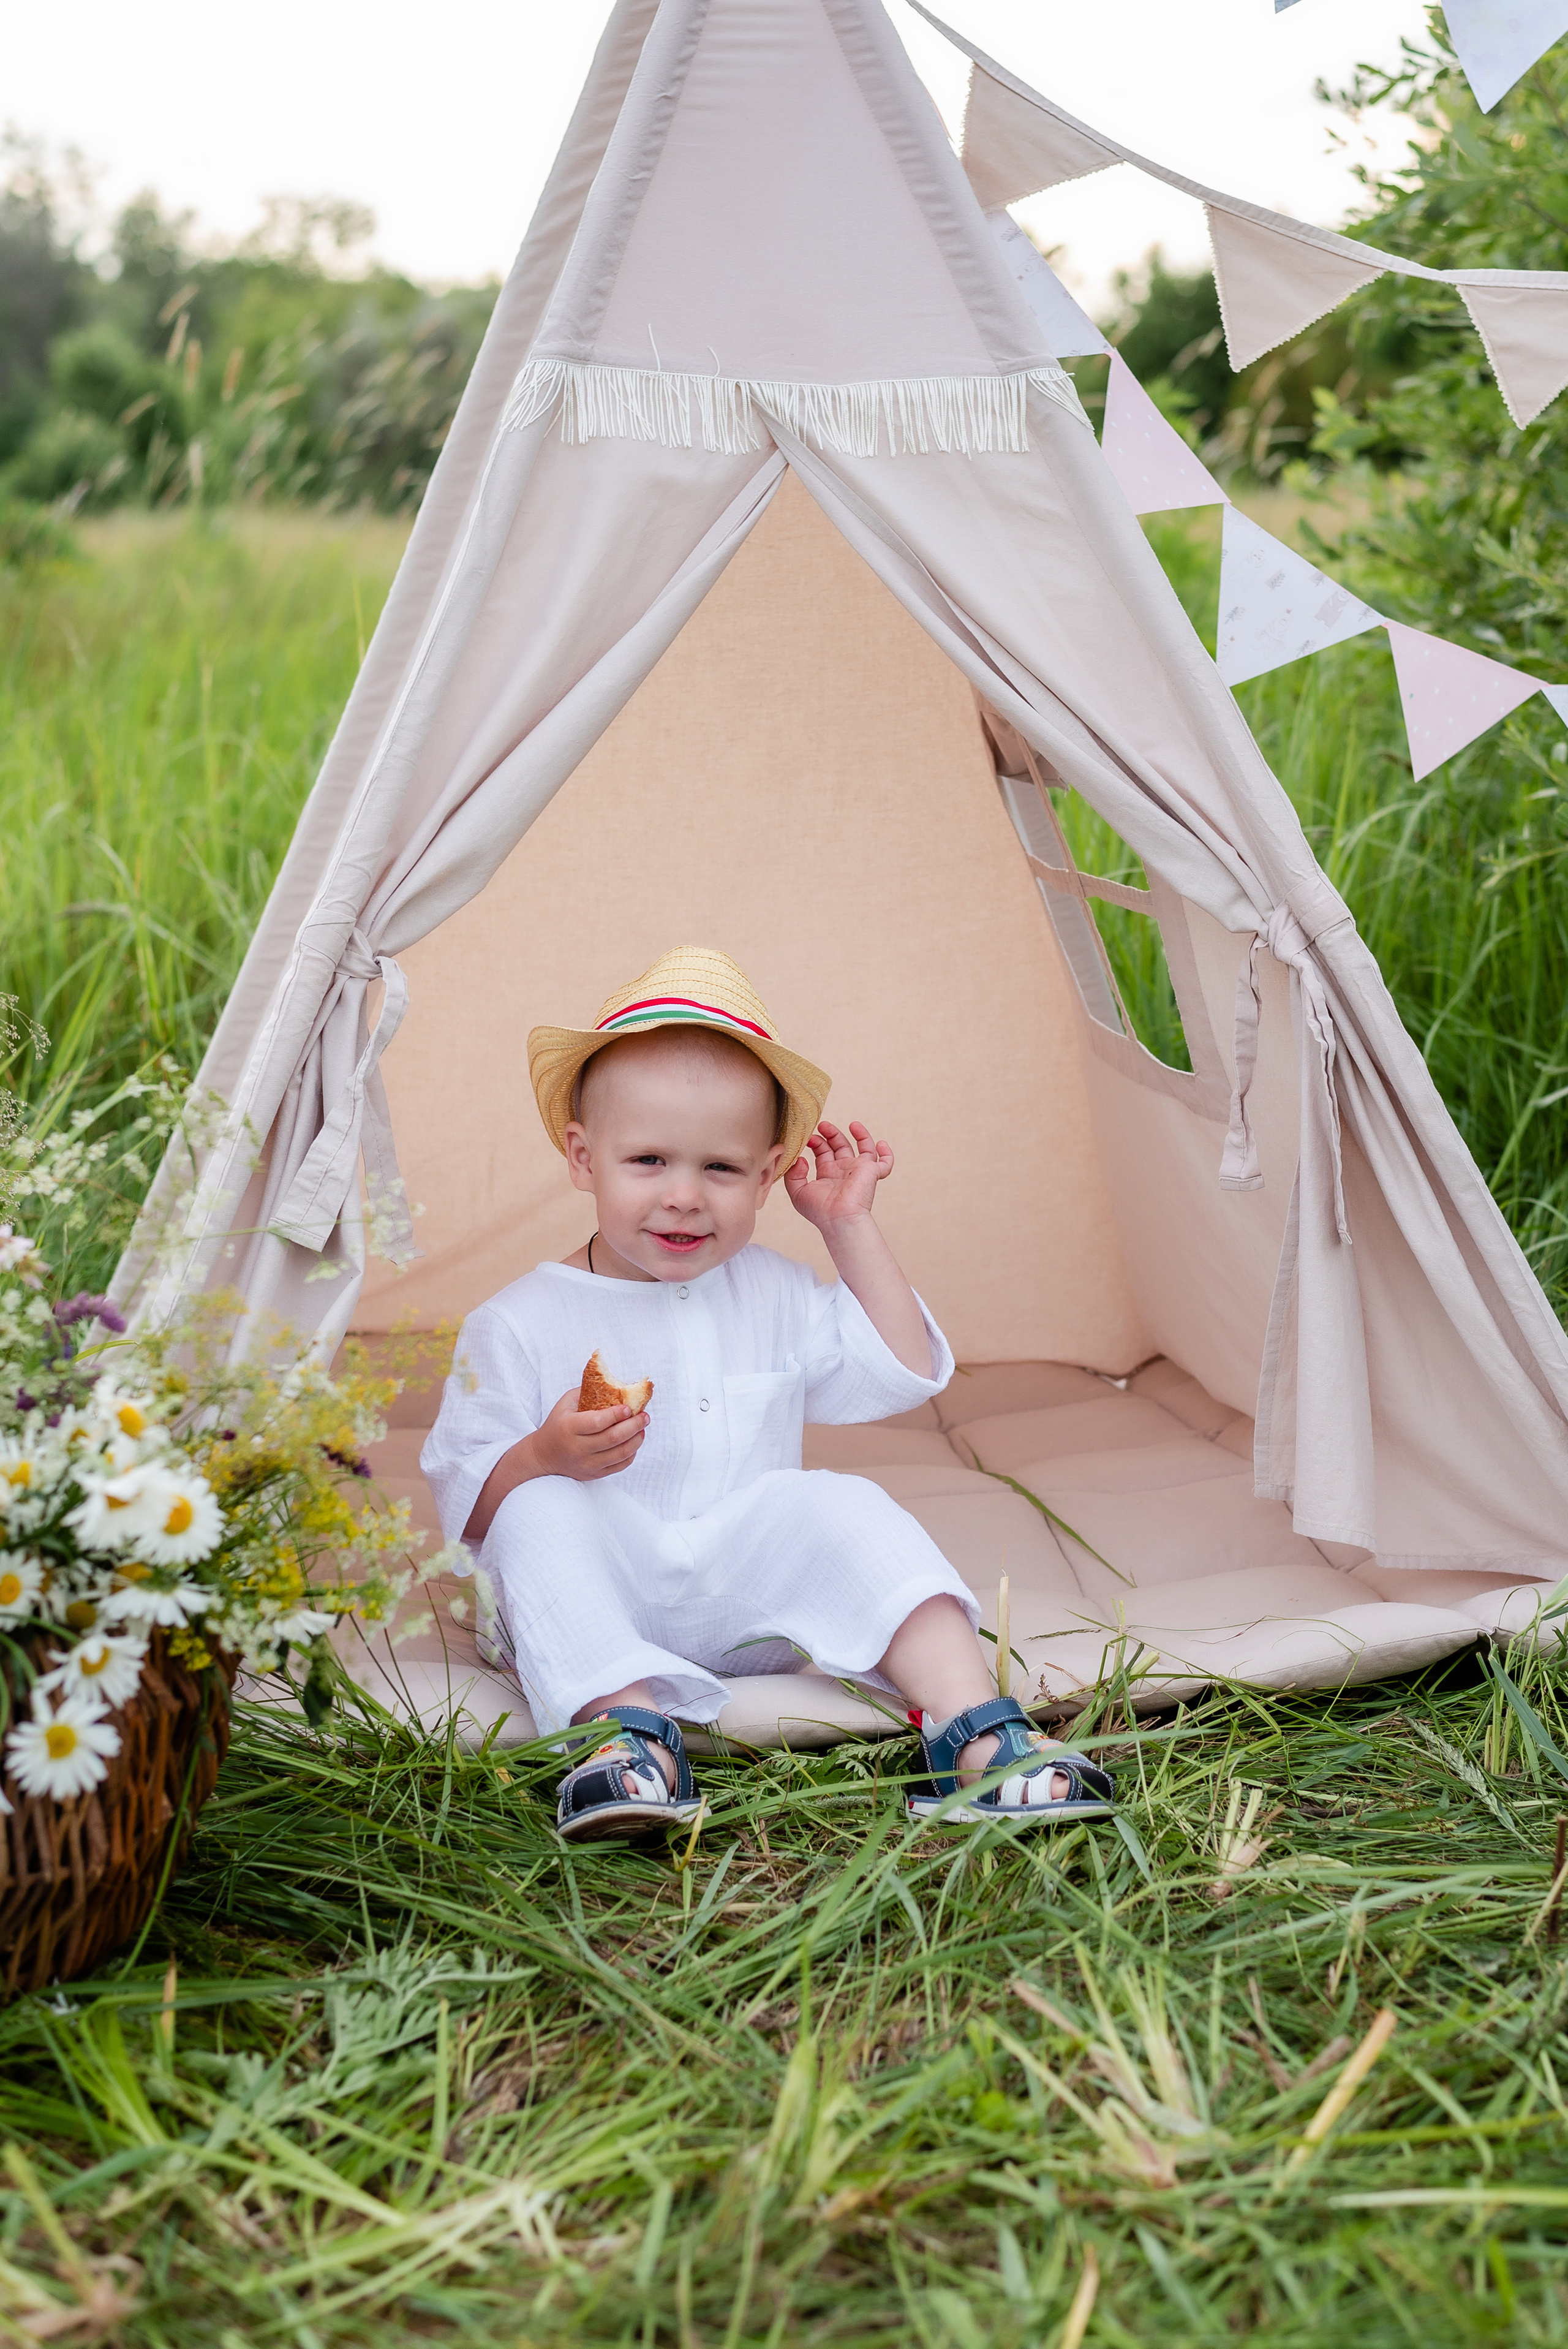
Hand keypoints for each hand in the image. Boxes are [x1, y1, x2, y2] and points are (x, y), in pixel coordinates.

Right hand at [526, 1387, 647, 1481]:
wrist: (543, 1455)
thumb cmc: (558, 1423)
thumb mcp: (566, 1403)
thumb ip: (588, 1393)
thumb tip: (616, 1385)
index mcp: (569, 1427)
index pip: (597, 1422)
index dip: (616, 1415)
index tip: (628, 1408)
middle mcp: (577, 1448)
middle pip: (612, 1439)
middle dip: (633, 1425)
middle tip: (644, 1416)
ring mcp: (586, 1464)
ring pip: (619, 1454)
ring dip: (636, 1439)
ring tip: (642, 1428)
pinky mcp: (593, 1474)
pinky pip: (619, 1466)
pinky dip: (631, 1453)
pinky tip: (634, 1442)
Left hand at [783, 1120, 892, 1235]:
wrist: (839, 1218)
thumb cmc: (819, 1210)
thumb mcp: (797, 1191)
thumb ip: (793, 1174)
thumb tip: (801, 1158)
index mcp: (827, 1174)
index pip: (824, 1153)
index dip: (818, 1143)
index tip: (809, 1138)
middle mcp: (844, 1171)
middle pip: (841, 1147)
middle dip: (832, 1134)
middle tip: (822, 1125)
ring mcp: (859, 1171)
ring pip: (864, 1149)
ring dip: (860, 1135)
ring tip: (852, 1124)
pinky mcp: (872, 1173)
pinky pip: (886, 1163)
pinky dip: (886, 1153)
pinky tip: (880, 1143)